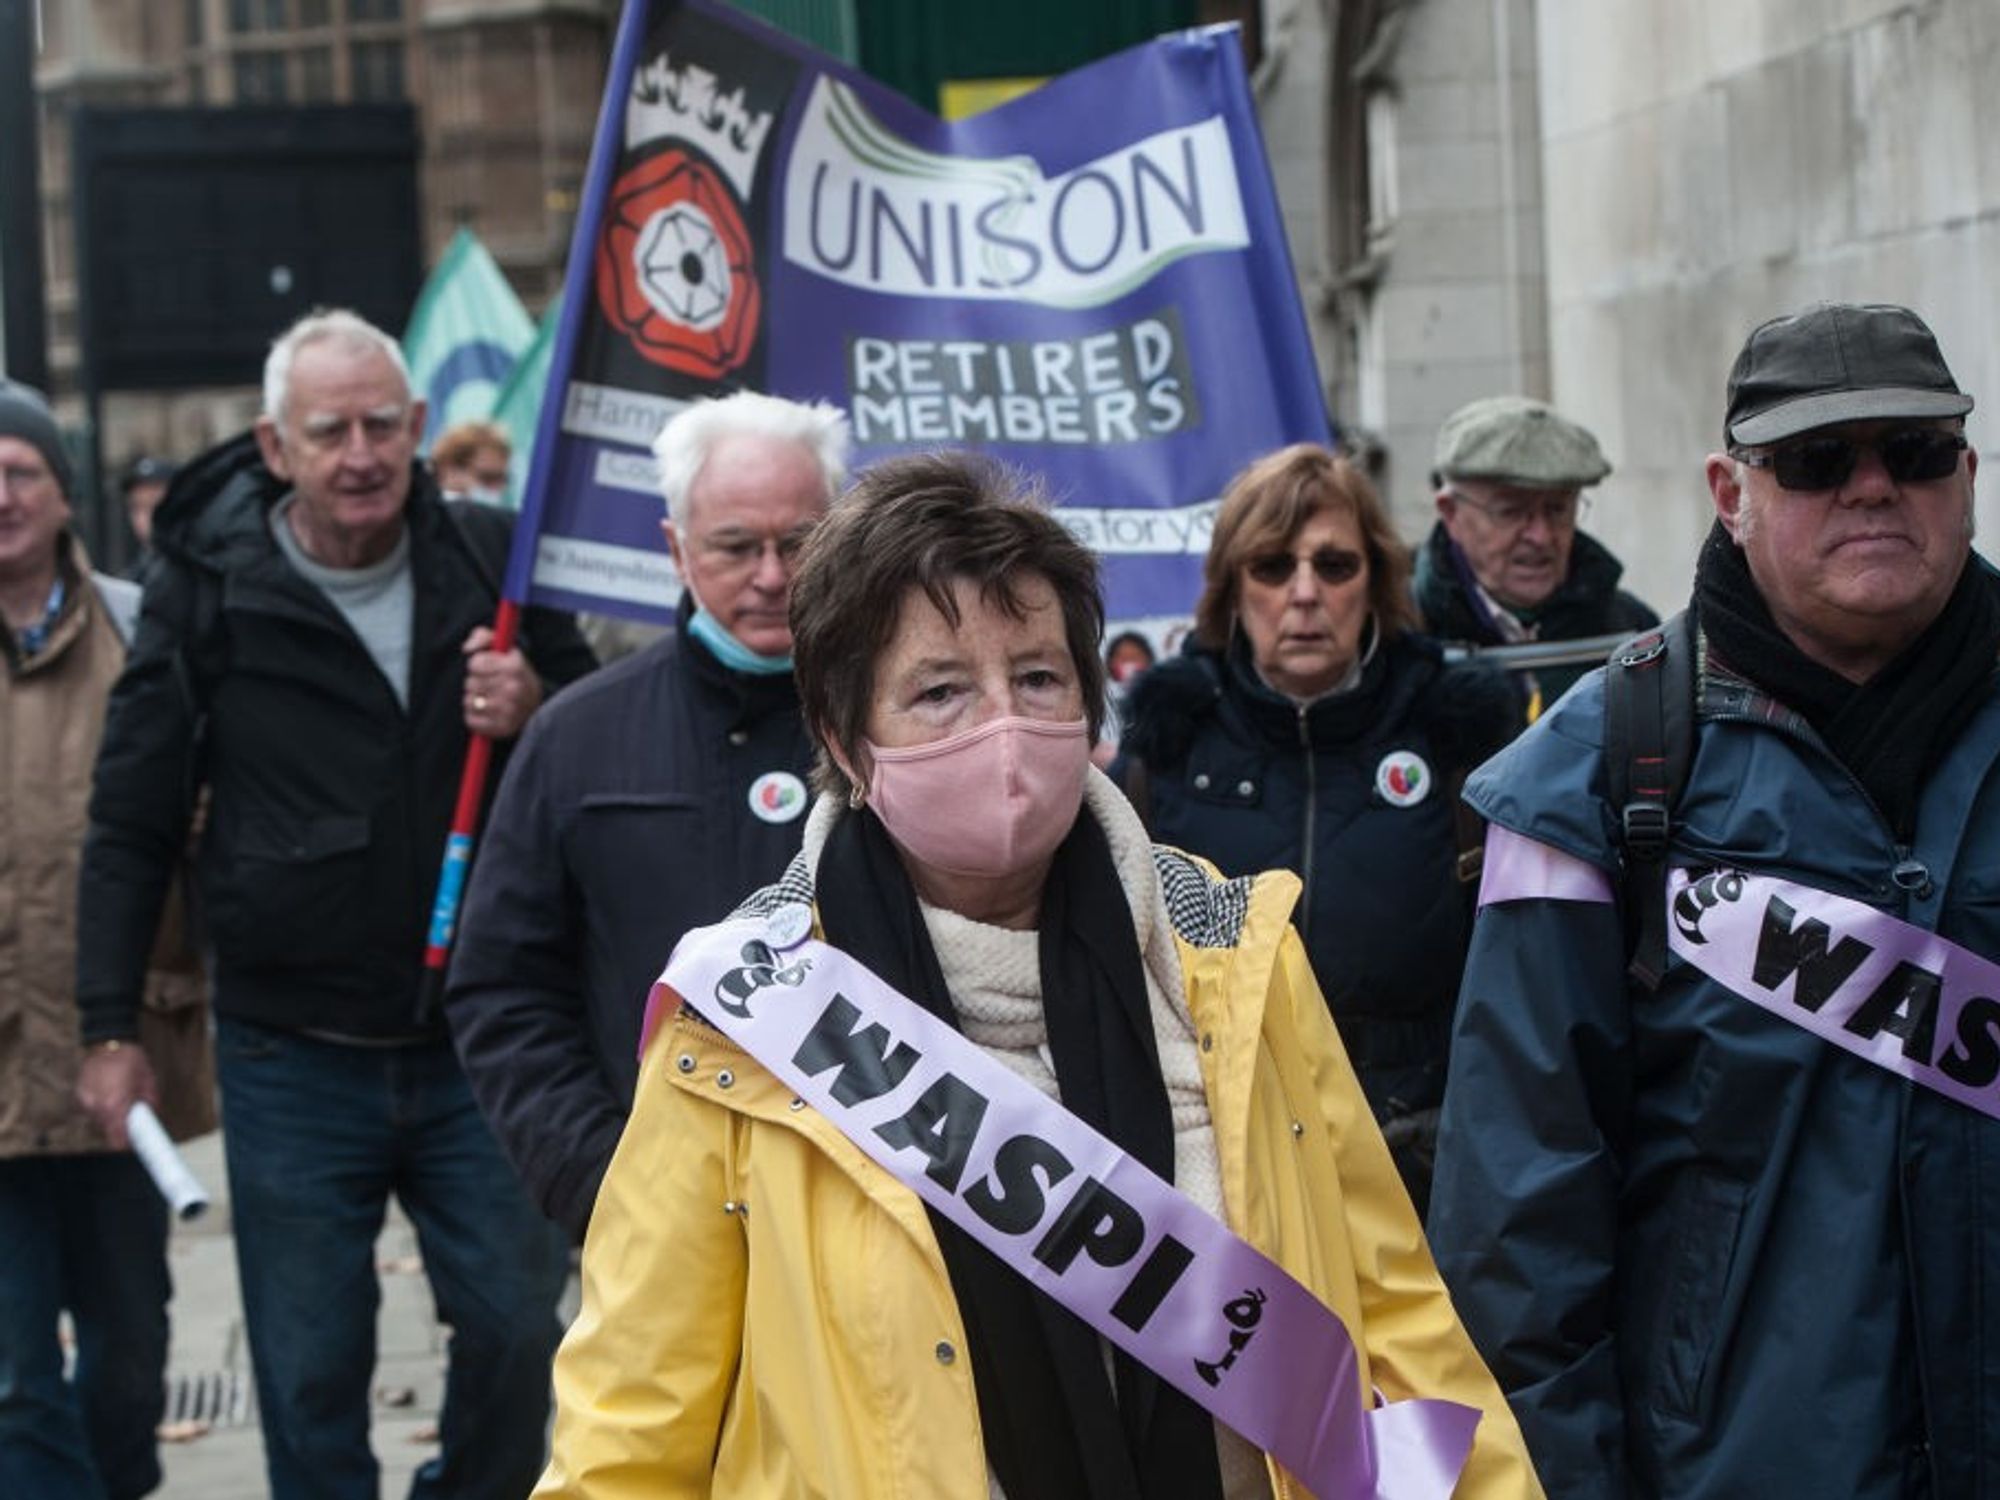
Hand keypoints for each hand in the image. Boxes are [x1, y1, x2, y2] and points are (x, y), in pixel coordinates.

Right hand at [76, 1044, 159, 1149]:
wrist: (108, 1041)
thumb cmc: (131, 1059)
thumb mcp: (148, 1081)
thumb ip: (149, 1103)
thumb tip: (150, 1117)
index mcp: (116, 1105)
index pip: (117, 1139)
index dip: (126, 1145)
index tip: (134, 1144)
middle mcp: (97, 1107)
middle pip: (108, 1130)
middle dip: (120, 1126)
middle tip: (132, 1114)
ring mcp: (86, 1101)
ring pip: (99, 1119)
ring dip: (110, 1115)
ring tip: (120, 1096)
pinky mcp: (79, 1096)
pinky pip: (92, 1108)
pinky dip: (100, 1105)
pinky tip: (108, 1091)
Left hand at [462, 625, 543, 740]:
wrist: (537, 706)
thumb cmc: (514, 674)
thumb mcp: (504, 648)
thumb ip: (483, 637)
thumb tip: (467, 648)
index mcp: (515, 666)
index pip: (475, 664)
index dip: (476, 665)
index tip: (485, 668)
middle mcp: (514, 688)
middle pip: (470, 683)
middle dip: (474, 683)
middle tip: (488, 685)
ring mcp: (509, 710)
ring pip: (468, 701)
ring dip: (473, 700)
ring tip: (487, 699)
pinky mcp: (502, 728)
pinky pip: (470, 720)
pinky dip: (474, 716)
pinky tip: (486, 713)